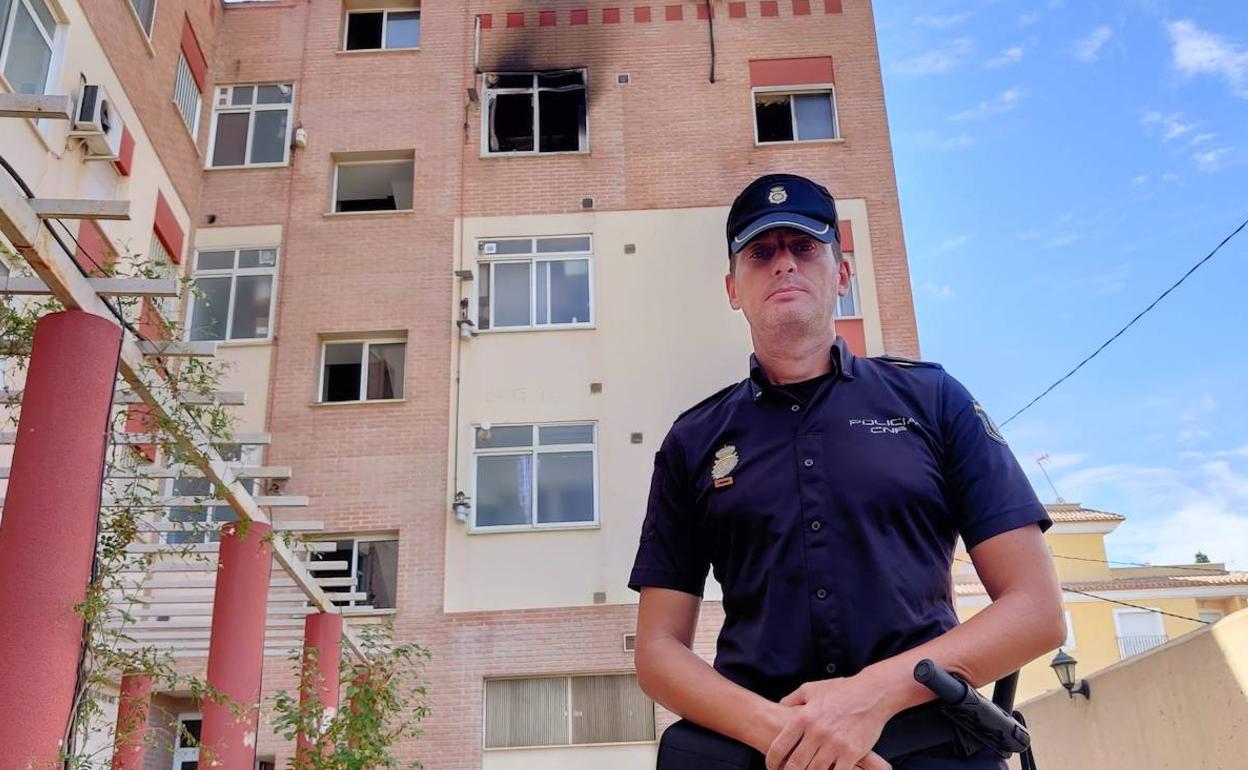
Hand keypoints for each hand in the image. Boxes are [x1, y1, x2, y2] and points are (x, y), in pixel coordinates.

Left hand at [764, 676, 893, 769]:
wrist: (872, 693)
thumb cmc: (840, 690)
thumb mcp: (811, 689)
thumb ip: (792, 700)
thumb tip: (779, 707)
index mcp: (804, 718)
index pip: (780, 745)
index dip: (772, 759)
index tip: (771, 765)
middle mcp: (817, 732)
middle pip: (795, 763)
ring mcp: (834, 744)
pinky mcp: (851, 753)